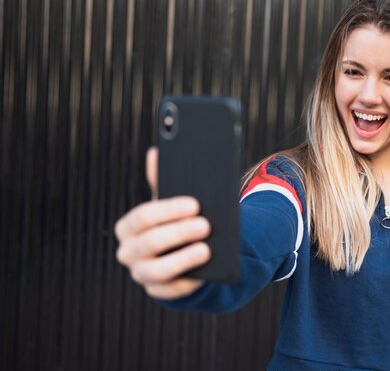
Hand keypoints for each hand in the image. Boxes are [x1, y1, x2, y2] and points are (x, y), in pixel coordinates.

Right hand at [115, 147, 209, 298]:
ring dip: (183, 259)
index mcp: (129, 226)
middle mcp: (128, 251)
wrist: (181, 254)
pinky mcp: (158, 292)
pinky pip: (172, 291)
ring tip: (206, 250)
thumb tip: (156, 152)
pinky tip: (205, 274)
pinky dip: (188, 283)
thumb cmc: (175, 223)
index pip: (143, 216)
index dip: (169, 210)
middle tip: (205, 225)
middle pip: (150, 242)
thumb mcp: (170, 203)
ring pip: (158, 270)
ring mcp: (141, 274)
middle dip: (179, 233)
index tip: (195, 204)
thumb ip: (162, 181)